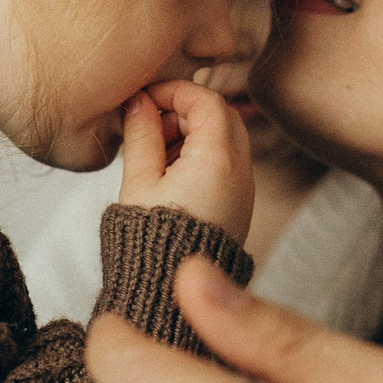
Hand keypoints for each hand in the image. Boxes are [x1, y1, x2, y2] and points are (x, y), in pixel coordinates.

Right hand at [118, 80, 250, 242]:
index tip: (146, 98)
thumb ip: (140, 135)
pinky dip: (202, 155)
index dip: (173, 91)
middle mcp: (241, 171)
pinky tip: (170, 175)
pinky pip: (227, 163)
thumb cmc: (151, 242)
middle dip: (185, 111)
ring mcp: (244, 189)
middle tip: (151, 125)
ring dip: (193, 133)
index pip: (206, 99)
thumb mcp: (138, 182)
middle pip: (222, 114)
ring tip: (156, 154)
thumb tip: (138, 103)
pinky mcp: (239, 204)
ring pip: (226, 137)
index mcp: (216, 159)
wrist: (170, 291)